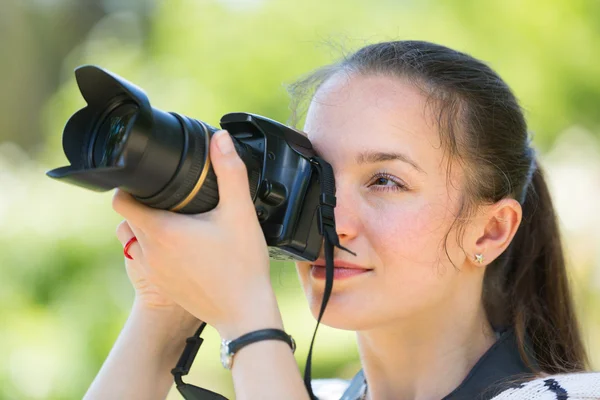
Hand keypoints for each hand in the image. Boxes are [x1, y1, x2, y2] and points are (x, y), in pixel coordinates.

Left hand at [112, 130, 280, 337]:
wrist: (245, 314)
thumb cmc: (242, 266)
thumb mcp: (240, 213)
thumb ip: (230, 171)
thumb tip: (220, 138)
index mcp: (160, 231)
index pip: (120, 200)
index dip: (130, 183)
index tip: (151, 178)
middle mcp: (148, 253)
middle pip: (129, 217)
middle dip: (145, 202)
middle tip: (173, 196)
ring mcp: (152, 272)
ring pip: (136, 239)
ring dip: (149, 226)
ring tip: (179, 219)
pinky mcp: (162, 285)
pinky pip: (146, 259)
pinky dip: (157, 247)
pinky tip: (186, 245)